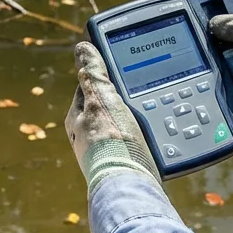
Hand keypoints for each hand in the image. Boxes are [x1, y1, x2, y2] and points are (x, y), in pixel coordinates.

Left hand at [66, 42, 160, 191]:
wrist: (129, 184)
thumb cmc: (111, 142)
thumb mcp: (102, 100)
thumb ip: (94, 75)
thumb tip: (82, 49)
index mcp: (77, 120)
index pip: (88, 89)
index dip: (104, 79)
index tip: (120, 73)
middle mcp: (87, 138)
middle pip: (106, 109)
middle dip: (121, 101)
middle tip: (141, 95)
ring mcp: (104, 154)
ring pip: (121, 127)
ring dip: (135, 121)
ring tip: (151, 117)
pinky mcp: (123, 166)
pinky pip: (134, 144)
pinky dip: (144, 138)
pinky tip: (155, 138)